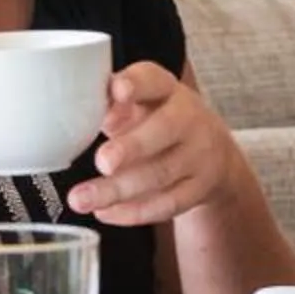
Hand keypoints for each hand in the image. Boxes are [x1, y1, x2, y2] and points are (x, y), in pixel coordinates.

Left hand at [66, 64, 241, 226]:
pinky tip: (104, 212)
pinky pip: (167, 204)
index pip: (153, 81)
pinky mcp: (200, 188)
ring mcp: (199, 155)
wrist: (213, 153)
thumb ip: (113, 106)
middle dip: (132, 147)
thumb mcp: (140, 105)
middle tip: (103, 162)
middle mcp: (189, 119)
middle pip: (165, 130)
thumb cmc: (159, 122)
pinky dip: (133, 212)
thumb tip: (89, 115)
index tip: (118, 90)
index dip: (137, 84)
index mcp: (167, 91)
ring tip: (80, 200)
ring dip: (118, 189)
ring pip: (161, 174)